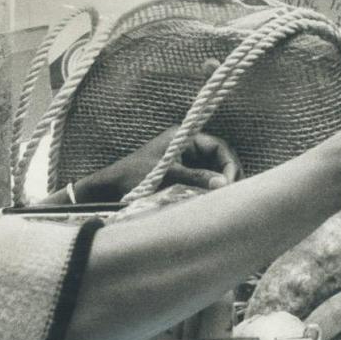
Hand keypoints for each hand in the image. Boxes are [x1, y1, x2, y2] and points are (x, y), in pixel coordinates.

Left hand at [74, 126, 240, 202]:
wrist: (108, 187)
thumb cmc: (134, 176)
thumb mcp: (167, 176)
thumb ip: (196, 178)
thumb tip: (224, 183)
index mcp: (184, 137)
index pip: (218, 147)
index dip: (229, 164)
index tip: (229, 183)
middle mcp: (187, 146)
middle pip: (219, 159)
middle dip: (228, 175)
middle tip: (232, 194)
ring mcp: (185, 161)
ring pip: (212, 171)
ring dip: (219, 183)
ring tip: (223, 200)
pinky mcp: (181, 175)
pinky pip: (202, 180)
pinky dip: (209, 189)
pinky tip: (210, 201)